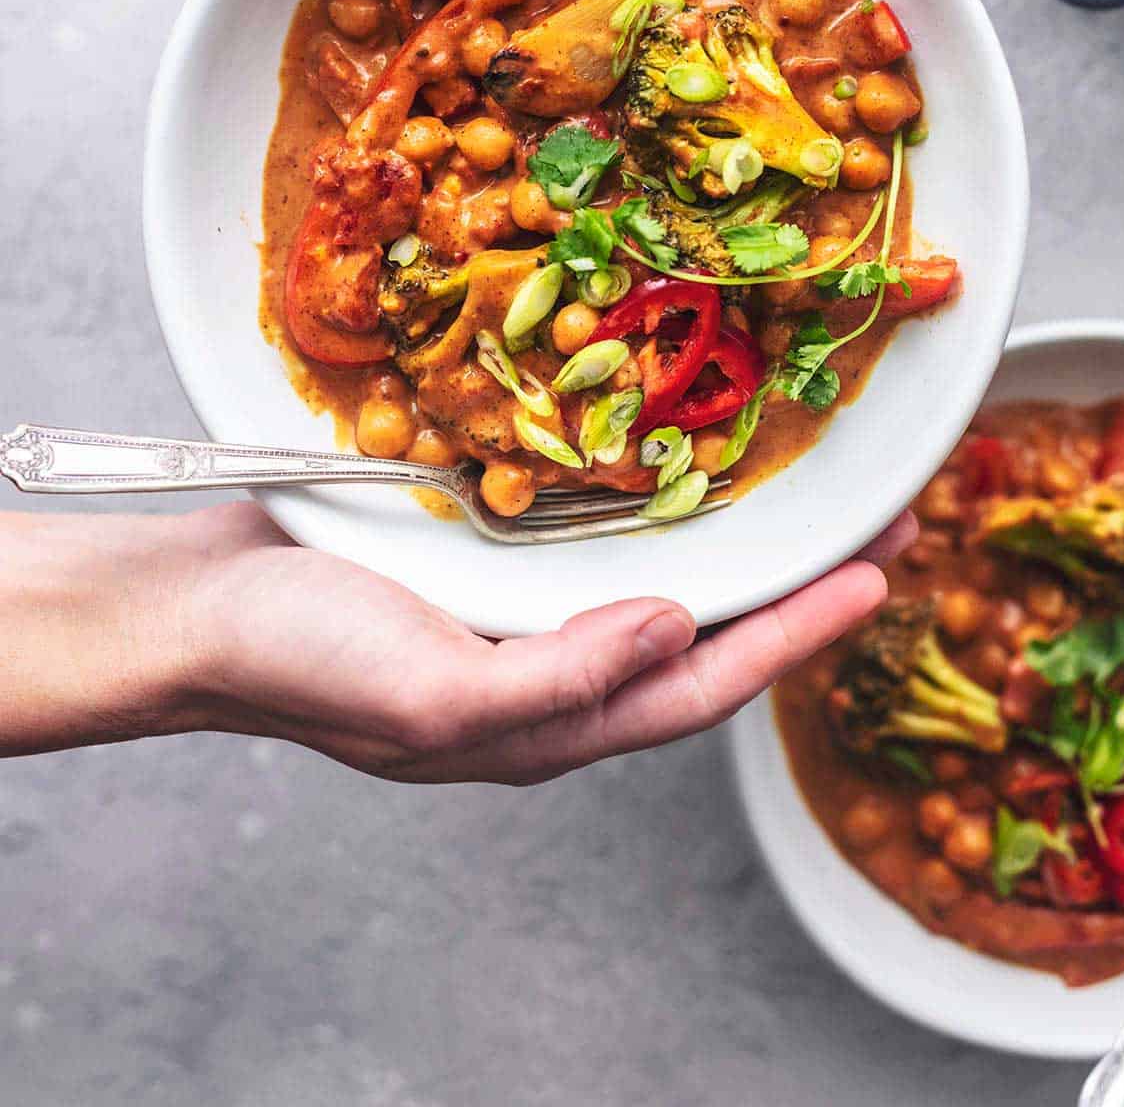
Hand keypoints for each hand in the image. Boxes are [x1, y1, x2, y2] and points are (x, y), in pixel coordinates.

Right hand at [0, 502, 913, 782]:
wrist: (192, 607)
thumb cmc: (298, 659)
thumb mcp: (431, 698)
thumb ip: (558, 681)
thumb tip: (672, 632)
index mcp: (550, 717)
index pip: (703, 680)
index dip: (797, 632)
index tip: (880, 572)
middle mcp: (551, 664)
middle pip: (699, 629)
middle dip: (791, 581)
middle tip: (878, 518)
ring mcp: (517, 608)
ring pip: (653, 574)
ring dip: (730, 534)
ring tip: (800, 482)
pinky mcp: (481, 553)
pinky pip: (587, 529)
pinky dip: (646, 500)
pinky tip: (668, 456)